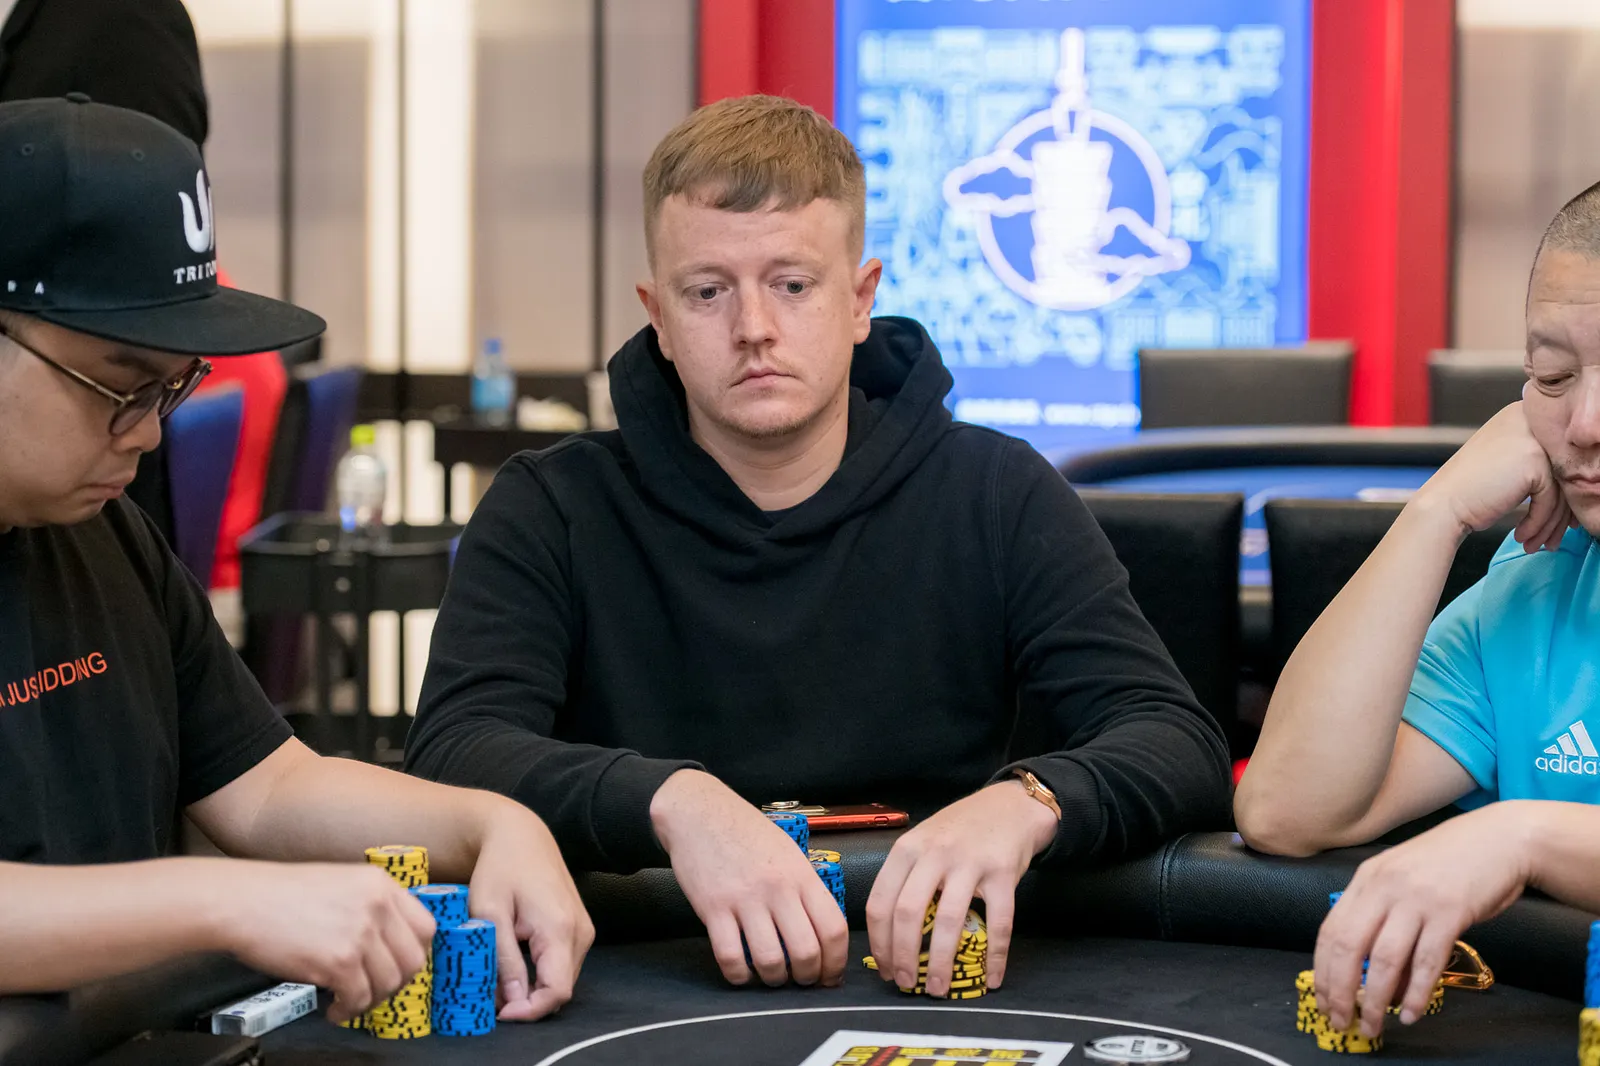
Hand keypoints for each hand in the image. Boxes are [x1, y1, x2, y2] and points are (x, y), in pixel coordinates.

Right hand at [218, 861, 435, 1023]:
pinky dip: (349, 1010)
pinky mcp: (339, 960)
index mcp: (381, 884)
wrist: (242, 901)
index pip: (425, 927)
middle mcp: (378, 906)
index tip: (398, 966)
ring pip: (389, 983)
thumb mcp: (341, 882)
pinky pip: (359, 998)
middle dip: (397, 983)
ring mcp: (361, 933)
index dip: (414, 953)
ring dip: (371, 1000)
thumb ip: (370, 905)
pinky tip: (334, 1009)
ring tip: (349, 1002)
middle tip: (376, 990)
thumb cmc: (281, 895)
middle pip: (414, 959)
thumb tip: (388, 942)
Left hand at [467, 802, 594, 1020]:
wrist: (521, 835)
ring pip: (562, 978)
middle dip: (528, 1001)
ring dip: (533, 987)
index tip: (499, 1012)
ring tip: (500, 975)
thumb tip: (513, 1000)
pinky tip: (516, 960)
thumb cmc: (501, 868)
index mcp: (560, 928)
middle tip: (491, 994)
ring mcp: (584, 929)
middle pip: (561, 988)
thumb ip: (504, 959)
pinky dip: (540, 972)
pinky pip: (563, 963)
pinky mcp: (579, 927)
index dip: (529, 1011)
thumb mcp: (490, 913)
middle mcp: (581, 932)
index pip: (556, 991)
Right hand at [650, 770, 846, 987]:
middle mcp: (777, 888)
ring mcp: (744, 899)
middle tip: (801, 980)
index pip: (833, 929)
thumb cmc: (746, 832)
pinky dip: (739, 975)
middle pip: (807, 952)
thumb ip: (805, 888)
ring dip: (774, 980)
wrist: (699, 811)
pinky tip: (741, 972)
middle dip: (808, 978)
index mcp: (801, 875)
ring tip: (772, 976)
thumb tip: (823, 930)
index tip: (829, 975)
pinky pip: (730, 956)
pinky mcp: (713, 908)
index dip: (836, 962)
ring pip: (771, 960)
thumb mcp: (788, 851)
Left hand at [865, 781, 1055, 996]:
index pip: (880, 901)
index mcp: (907, 849)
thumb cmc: (960, 831)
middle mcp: (934, 854)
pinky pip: (998, 922)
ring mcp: (969, 862)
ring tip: (938, 987)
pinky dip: (995, 956)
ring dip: (940, 962)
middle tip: (906, 983)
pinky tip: (993, 977)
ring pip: (948, 921)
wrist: (1010, 806)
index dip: (879, 942)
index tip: (884, 967)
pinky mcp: (1003, 873)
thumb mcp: (923, 841)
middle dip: (902, 956)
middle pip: (907, 913)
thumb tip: (891, 935)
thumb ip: (907, 877)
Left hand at [1315, 803, 1533, 1038]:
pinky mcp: (1449, 912)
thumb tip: (1373, 973)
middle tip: (1342, 1021)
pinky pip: (1425, 961)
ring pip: (1383, 959)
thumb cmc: (1450, 862)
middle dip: (1340, 990)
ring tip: (1373, 1024)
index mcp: (1366, 878)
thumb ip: (1383, 917)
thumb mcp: (1402, 879)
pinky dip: (1416, 992)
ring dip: (1375, 999)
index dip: (1323, 970)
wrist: (1500, 839)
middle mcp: (1383, 887)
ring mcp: (1415, 898)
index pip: (1330, 930)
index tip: (1325, 1000)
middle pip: (1348, 946)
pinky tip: (1412, 1012)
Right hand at [1411, 401, 1570, 550]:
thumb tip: (1575, 484)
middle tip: (1555, 535)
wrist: (1441, 507)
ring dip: (1550, 523)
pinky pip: (1550, 499)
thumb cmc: (1467, 492)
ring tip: (1537, 542)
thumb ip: (1537, 461)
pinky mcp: (1534, 462)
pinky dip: (1538, 523)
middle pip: (1561, 470)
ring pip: (1560, 488)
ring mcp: (1531, 439)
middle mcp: (1527, 419)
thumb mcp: (1505, 463)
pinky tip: (1523, 537)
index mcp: (1520, 414)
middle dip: (1561, 511)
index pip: (1556, 453)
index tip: (1561, 518)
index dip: (1560, 489)